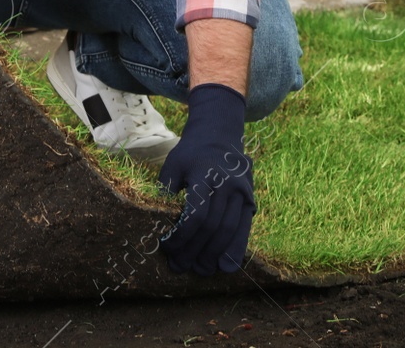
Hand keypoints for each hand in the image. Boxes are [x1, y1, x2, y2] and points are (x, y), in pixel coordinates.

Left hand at [157, 82, 254, 274]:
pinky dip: (236, 248)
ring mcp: (241, 191)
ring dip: (215, 254)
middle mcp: (227, 182)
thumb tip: (154, 221)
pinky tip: (227, 265)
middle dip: (195, 250)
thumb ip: (165, 189)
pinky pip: (244, 227)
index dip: (182, 236)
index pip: (196, 214)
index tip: (168, 247)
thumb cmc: (190, 153)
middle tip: (181, 267)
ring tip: (201, 271)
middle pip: (212, 225)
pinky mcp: (250, 199)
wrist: (220, 134)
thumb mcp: (173, 164)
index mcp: (205, 173)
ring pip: (230, 229)